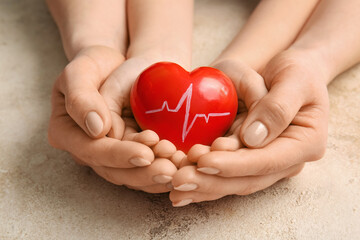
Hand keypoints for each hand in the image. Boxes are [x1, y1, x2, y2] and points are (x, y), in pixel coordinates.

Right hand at [48, 46, 176, 192]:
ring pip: (131, 175)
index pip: (92, 151)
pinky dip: (162, 169)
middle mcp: (86, 151)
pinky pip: (144, 169)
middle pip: (114, 172)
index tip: (147, 152)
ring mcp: (108, 155)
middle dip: (143, 173)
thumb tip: (98, 130)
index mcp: (66, 134)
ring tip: (180, 167)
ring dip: (156, 176)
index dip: (119, 156)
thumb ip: (81, 98)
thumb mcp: (80, 72)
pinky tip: (181, 165)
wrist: (116, 66)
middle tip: (170, 170)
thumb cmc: (95, 66)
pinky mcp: (127, 153)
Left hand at [170, 50, 328, 205]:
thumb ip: (277, 107)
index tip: (204, 160)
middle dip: (211, 181)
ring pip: (233, 182)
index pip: (267, 161)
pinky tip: (181, 187)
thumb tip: (252, 139)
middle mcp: (286, 161)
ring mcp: (267, 163)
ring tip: (174, 187)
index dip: (235, 164)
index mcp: (305, 144)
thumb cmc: (296, 71)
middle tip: (179, 179)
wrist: (289, 74)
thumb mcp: (294, 78)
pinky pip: (225, 174)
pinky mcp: (249, 159)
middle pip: (247, 179)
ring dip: (203, 186)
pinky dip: (203, 179)